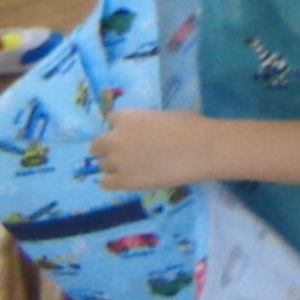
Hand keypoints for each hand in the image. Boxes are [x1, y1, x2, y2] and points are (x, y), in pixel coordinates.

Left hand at [92, 108, 214, 191]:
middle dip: (108, 147)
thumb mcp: (165, 115)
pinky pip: (105, 183)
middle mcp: (115, 139)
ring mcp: (118, 161)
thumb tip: (146, 130)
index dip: (121, 126)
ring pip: (102, 165)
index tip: (132, 131)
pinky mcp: (123, 182)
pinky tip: (130, 178)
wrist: (203, 150)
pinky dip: (114, 181)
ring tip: (135, 167)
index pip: (111, 119)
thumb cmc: (191, 127)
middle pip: (96, 145)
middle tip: (126, 151)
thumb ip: (147, 122)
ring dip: (115, 165)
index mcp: (127, 118)